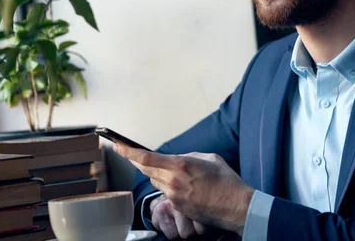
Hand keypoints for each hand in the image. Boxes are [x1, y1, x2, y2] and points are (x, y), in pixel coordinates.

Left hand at [114, 144, 254, 235]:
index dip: (128, 152)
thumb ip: (188, 156)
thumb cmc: (227, 181)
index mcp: (180, 165)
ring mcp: (174, 197)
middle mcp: (173, 181)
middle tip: (134, 154)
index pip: (145, 159)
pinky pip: (166, 193)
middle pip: (146, 170)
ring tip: (179, 173)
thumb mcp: (209, 158)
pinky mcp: (178, 208)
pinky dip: (170, 186)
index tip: (117, 145)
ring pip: (156, 182)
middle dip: (140, 162)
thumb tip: (178, 159)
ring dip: (160, 175)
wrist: (237, 207)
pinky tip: (187, 186)